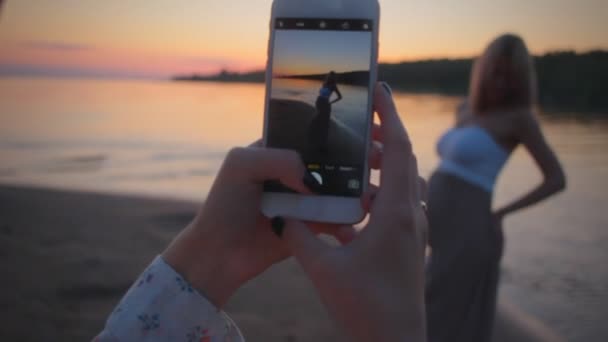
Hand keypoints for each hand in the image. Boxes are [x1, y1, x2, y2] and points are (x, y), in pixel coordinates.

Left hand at [162, 145, 355, 307]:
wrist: (221, 254)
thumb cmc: (225, 205)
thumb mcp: (242, 165)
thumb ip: (279, 159)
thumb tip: (316, 179)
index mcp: (279, 150)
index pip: (315, 135)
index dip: (341, 131)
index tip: (367, 132)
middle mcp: (295, 173)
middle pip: (335, 162)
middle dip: (359, 160)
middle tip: (379, 161)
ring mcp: (306, 200)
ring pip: (341, 191)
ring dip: (360, 191)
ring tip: (374, 195)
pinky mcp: (312, 226)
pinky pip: (338, 220)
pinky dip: (349, 221)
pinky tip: (355, 223)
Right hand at [281, 82, 427, 341]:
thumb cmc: (364, 308)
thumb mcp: (323, 269)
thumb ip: (300, 236)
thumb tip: (283, 215)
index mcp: (397, 215)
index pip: (399, 150)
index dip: (389, 116)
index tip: (378, 89)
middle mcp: (413, 218)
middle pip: (406, 161)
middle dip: (384, 136)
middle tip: (358, 123)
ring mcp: (415, 232)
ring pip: (404, 184)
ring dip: (383, 167)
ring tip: (355, 162)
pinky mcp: (410, 245)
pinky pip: (399, 207)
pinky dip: (381, 194)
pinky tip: (353, 207)